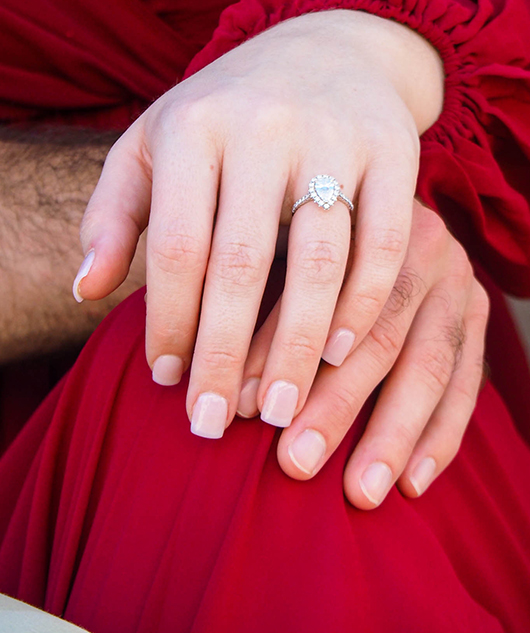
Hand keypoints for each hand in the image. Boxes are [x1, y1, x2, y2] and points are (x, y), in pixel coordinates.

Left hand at [75, 9, 443, 437]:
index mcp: (194, 124)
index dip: (170, 320)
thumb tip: (86, 290)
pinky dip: (363, 303)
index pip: (176, 243)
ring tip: (278, 410)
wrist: (323, 49)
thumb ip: (114, 214)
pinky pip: (385, 240)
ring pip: (319, 259)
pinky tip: (339, 353)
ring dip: (296, 346)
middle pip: (242, 261)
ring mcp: (334, 135)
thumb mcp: (154, 145)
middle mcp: (263, 125)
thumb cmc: (224, 113)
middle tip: (214, 422)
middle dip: (225, 354)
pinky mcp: (394, 148)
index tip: (167, 379)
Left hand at [240, 200, 489, 508]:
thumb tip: (211, 378)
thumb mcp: (284, 240)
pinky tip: (412, 482)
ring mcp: (457, 276)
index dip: (282, 351)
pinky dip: (441, 435)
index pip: (321, 290)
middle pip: (377, 332)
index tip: (246, 407)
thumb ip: (258, 291)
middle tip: (295, 461)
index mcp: (361, 217)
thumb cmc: (311, 237)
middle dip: (335, 404)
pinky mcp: (479, 310)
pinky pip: (466, 379)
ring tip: (359, 493)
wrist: (382, 208)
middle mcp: (419, 241)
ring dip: (392, 433)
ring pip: (426, 363)